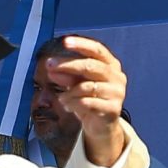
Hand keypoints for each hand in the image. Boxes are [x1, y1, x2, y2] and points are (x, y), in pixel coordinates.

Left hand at [38, 34, 126, 165]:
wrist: (102, 126)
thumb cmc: (90, 99)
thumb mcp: (76, 85)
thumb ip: (67, 75)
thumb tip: (51, 69)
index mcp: (111, 65)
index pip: (97, 50)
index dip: (82, 44)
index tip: (65, 42)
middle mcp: (117, 76)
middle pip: (91, 66)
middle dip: (67, 65)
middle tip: (50, 66)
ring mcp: (117, 93)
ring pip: (86, 87)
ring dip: (69, 92)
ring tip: (61, 99)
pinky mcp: (113, 109)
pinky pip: (87, 103)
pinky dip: (73, 104)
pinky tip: (68, 107)